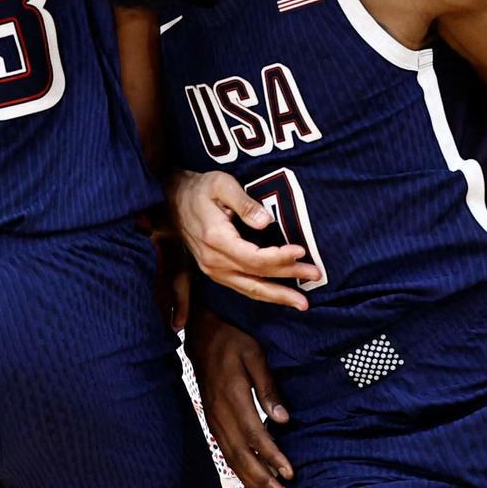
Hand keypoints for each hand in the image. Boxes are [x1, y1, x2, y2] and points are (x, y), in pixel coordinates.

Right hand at [171, 171, 317, 309]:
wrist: (171, 198)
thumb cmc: (199, 188)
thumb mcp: (221, 185)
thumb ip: (244, 203)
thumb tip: (267, 221)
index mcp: (216, 240)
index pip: (254, 258)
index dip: (280, 258)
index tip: (301, 251)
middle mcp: (213, 261)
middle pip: (256, 279)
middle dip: (287, 282)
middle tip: (315, 278)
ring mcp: (212, 269)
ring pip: (249, 289)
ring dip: (277, 296)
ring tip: (302, 302)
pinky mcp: (214, 271)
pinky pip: (242, 287)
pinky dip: (263, 293)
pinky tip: (279, 295)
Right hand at [190, 307, 291, 487]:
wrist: (200, 333)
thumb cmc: (231, 339)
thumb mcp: (255, 354)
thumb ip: (268, 387)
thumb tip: (283, 418)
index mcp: (232, 395)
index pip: (254, 434)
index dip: (272, 456)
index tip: (289, 472)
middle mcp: (219, 412)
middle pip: (241, 454)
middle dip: (262, 480)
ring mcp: (213, 418)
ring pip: (231, 457)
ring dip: (251, 481)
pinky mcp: (212, 420)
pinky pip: (224, 451)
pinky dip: (238, 470)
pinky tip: (251, 483)